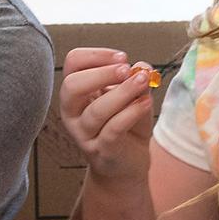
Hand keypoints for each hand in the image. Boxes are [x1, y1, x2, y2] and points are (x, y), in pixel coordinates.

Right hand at [59, 47, 156, 183]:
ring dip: (122, 92)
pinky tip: (145, 103)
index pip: (73, 64)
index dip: (96, 55)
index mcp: (76, 93)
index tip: (122, 57)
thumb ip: (136, 80)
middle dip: (102, 73)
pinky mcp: (101, 150)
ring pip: (96, 111)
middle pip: (72, 86)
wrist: (128, 164)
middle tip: (126, 69)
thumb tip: (142, 67)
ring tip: (143, 81)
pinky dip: (131, 113)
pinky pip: (112, 130)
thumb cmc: (126, 126)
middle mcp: (73, 113)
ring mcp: (84, 134)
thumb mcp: (133, 97)